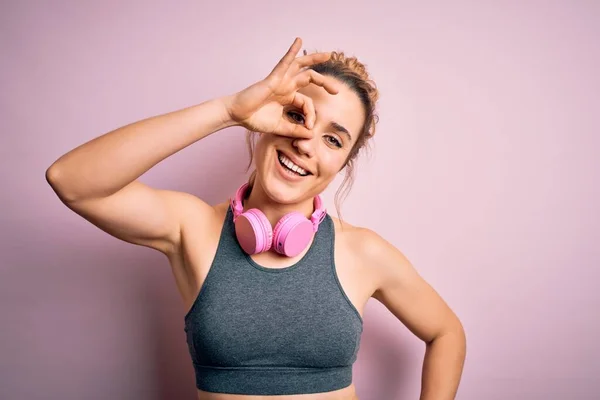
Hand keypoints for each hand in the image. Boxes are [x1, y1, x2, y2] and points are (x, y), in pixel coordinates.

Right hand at [224, 37, 339, 138]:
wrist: (238, 115)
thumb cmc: (255, 119)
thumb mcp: (280, 127)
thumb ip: (295, 130)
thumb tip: (311, 134)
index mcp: (288, 98)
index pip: (307, 103)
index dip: (311, 115)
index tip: (309, 127)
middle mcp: (286, 86)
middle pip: (309, 78)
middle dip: (325, 83)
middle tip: (336, 90)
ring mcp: (280, 80)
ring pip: (300, 66)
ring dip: (314, 59)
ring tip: (328, 55)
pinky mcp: (273, 78)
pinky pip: (285, 61)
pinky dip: (292, 51)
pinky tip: (299, 41)